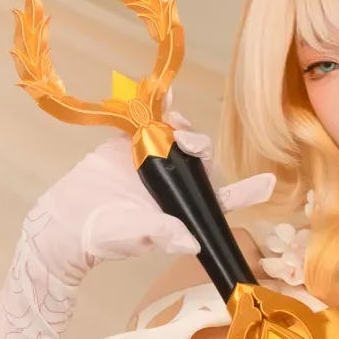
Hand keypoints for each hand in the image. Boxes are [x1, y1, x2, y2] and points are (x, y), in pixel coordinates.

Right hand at [36, 118, 273, 271]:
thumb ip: (163, 235)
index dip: (247, 191)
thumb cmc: (107, 236)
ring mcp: (152, 161)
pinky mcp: (129, 144)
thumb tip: (192, 242)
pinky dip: (157, 107)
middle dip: (201, 146)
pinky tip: (163, 96)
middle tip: (187, 141)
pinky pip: (147, 121)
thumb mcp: (138, 236)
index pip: (223, 200)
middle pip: (201, 159)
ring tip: (172, 122)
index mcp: (184, 207)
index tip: (269, 182)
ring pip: (178, 137)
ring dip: (181, 126)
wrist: (69, 221)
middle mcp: (174, 182)